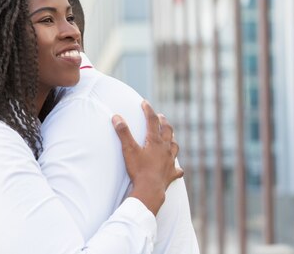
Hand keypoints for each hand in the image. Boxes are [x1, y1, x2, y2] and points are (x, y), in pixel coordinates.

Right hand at [112, 100, 182, 215]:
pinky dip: (176, 166)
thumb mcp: (128, 149)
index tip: (145, 102)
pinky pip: (177, 169)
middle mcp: (165, 149)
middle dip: (163, 122)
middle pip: (167, 131)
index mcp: (155, 141)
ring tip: (170, 136)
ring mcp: (170, 161)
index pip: (152, 121)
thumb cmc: (139, 170)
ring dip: (172, 139)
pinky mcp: (171, 174)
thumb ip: (123, 132)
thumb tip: (116, 117)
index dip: (148, 110)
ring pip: (175, 146)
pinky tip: (177, 167)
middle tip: (160, 116)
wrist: (150, 190)